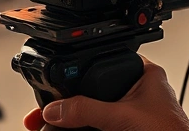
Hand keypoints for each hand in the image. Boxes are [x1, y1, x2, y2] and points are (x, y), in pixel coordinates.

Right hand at [23, 57, 188, 130]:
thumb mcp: (123, 116)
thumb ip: (88, 110)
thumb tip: (57, 109)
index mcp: (145, 75)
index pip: (104, 64)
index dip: (78, 74)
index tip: (55, 88)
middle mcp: (138, 92)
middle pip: (93, 92)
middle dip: (67, 103)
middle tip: (43, 114)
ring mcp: (132, 114)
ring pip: (93, 113)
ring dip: (70, 121)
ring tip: (46, 126)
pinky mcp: (126, 130)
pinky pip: (96, 127)